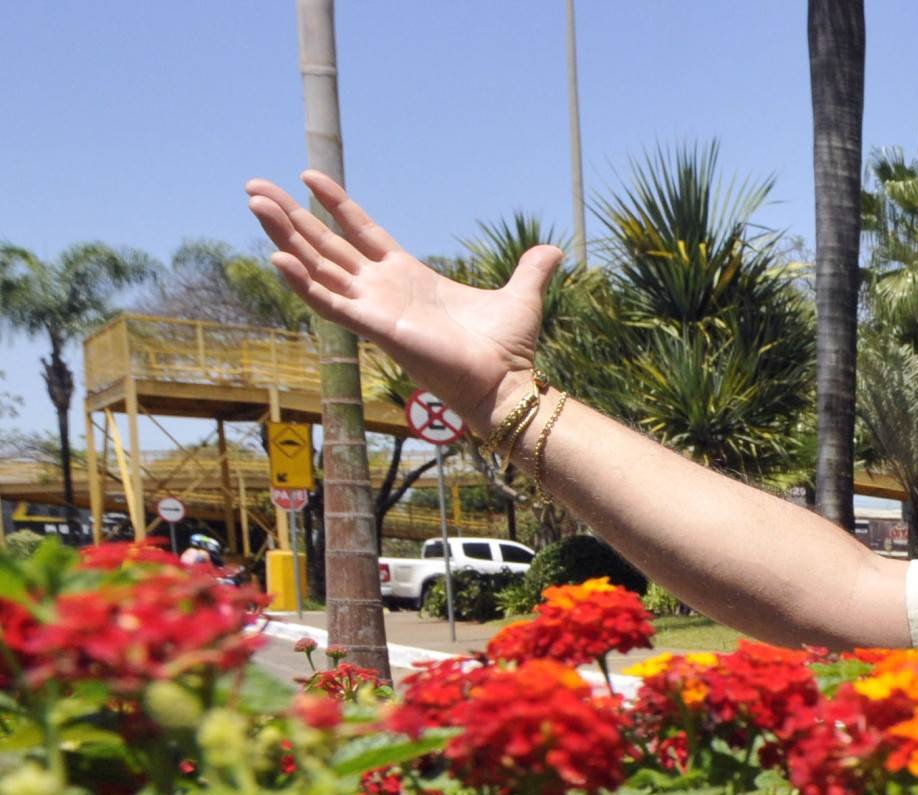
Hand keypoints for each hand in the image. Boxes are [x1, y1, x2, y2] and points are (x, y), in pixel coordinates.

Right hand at [245, 171, 561, 423]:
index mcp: (408, 277)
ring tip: (254, 203)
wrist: (506, 383)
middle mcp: (382, 290)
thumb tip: (552, 250)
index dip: (336, 205)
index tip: (309, 176)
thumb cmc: (507, 350)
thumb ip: (531, 271)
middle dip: (290, 215)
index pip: (361, 232)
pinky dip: (301, 282)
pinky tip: (275, 257)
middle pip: (325, 244)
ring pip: (317, 265)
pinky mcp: (374, 327)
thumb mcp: (521, 297)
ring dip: (284, 236)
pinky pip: (328, 302)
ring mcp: (374, 307)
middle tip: (254, 185)